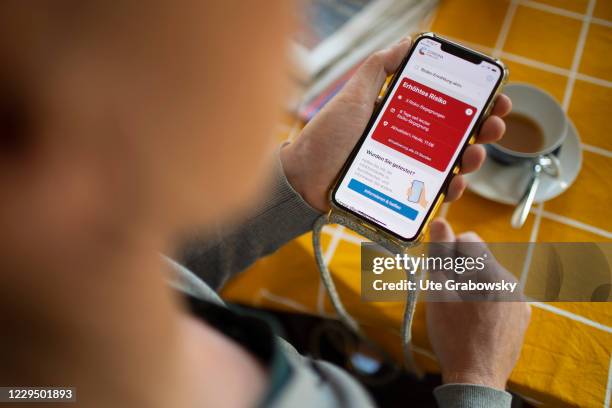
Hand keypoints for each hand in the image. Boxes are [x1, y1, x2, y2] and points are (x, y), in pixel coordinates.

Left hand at [281, 37, 511, 211]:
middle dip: (483, 129)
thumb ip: (378, 68)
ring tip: (475, 153)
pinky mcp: (401, 193)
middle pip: (456, 136)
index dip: (472, 102)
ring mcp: (407, 168)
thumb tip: (407, 40)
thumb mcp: (354, 94)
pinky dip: (450, 190)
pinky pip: (432, 192)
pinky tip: (455, 183)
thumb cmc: (326, 136)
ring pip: (451, 164)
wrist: (304, 178)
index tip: (494, 96)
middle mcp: (409, 141)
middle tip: (495, 125)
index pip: (445, 107)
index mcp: (402, 115)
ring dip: (473, 158)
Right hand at [426, 218, 530, 389]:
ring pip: (490, 278)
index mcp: (489, 271)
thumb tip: (441, 221)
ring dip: (474, 285)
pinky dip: (488, 301)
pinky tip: (476, 321)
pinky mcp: (522, 316)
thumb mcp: (439, 292)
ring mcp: (520, 300)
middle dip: (461, 269)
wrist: (476, 377)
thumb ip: (441, 254)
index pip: (469, 239)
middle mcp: (510, 280)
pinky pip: (502, 296)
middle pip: (480, 259)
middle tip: (447, 294)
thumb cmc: (452, 334)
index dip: (450, 250)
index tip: (441, 271)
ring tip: (461, 311)